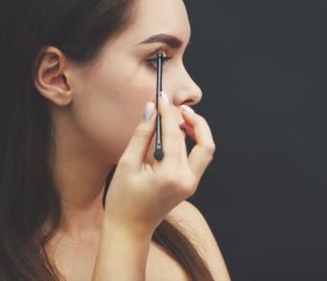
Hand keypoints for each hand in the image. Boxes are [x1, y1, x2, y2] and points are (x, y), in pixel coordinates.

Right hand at [103, 91, 214, 238]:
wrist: (130, 229)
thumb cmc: (123, 199)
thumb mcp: (126, 164)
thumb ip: (141, 135)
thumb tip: (151, 110)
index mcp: (171, 175)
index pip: (175, 134)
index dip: (168, 112)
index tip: (161, 96)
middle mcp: (187, 180)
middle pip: (202, 141)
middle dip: (192, 120)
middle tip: (177, 107)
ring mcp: (192, 184)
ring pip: (203, 149)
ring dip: (195, 130)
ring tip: (177, 117)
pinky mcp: (190, 184)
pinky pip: (198, 158)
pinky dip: (192, 142)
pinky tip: (176, 134)